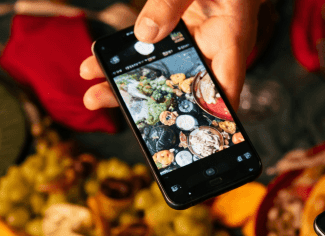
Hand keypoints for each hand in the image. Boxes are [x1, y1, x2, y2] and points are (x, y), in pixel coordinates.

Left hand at [80, 0, 260, 110]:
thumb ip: (173, 2)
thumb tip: (144, 35)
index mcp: (231, 40)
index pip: (223, 91)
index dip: (205, 118)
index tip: (182, 133)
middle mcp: (214, 48)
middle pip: (184, 89)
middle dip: (148, 105)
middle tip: (117, 113)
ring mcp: (195, 41)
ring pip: (163, 73)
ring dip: (128, 84)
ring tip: (94, 94)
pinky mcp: (179, 30)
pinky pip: (152, 51)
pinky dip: (127, 59)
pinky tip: (99, 63)